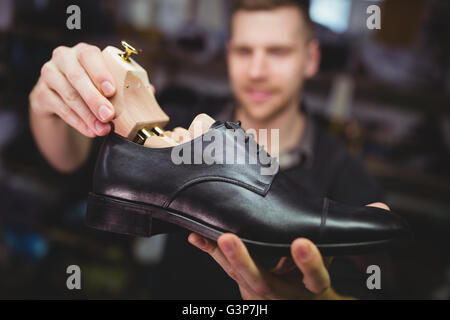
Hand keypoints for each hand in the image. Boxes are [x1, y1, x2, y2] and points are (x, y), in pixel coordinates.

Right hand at [29, 42, 155, 137]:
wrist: (61, 98)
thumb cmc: (92, 87)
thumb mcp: (107, 83)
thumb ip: (127, 85)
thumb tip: (149, 90)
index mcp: (84, 51)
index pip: (90, 56)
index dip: (100, 73)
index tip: (111, 90)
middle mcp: (63, 58)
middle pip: (77, 78)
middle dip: (95, 99)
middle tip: (109, 116)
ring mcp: (49, 75)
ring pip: (69, 96)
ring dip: (88, 116)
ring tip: (103, 130)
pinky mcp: (41, 94)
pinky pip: (60, 109)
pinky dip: (78, 122)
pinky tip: (90, 131)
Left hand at [188, 202, 388, 299]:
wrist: (307, 306)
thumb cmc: (327, 291)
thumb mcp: (348, 274)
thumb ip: (359, 241)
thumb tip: (383, 210)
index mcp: (316, 293)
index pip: (316, 281)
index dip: (310, 265)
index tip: (301, 243)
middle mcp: (289, 298)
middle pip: (265, 285)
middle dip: (246, 262)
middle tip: (229, 239)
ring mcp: (268, 298)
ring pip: (242, 281)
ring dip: (223, 258)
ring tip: (207, 234)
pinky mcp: (252, 292)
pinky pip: (231, 274)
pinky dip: (214, 255)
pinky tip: (198, 238)